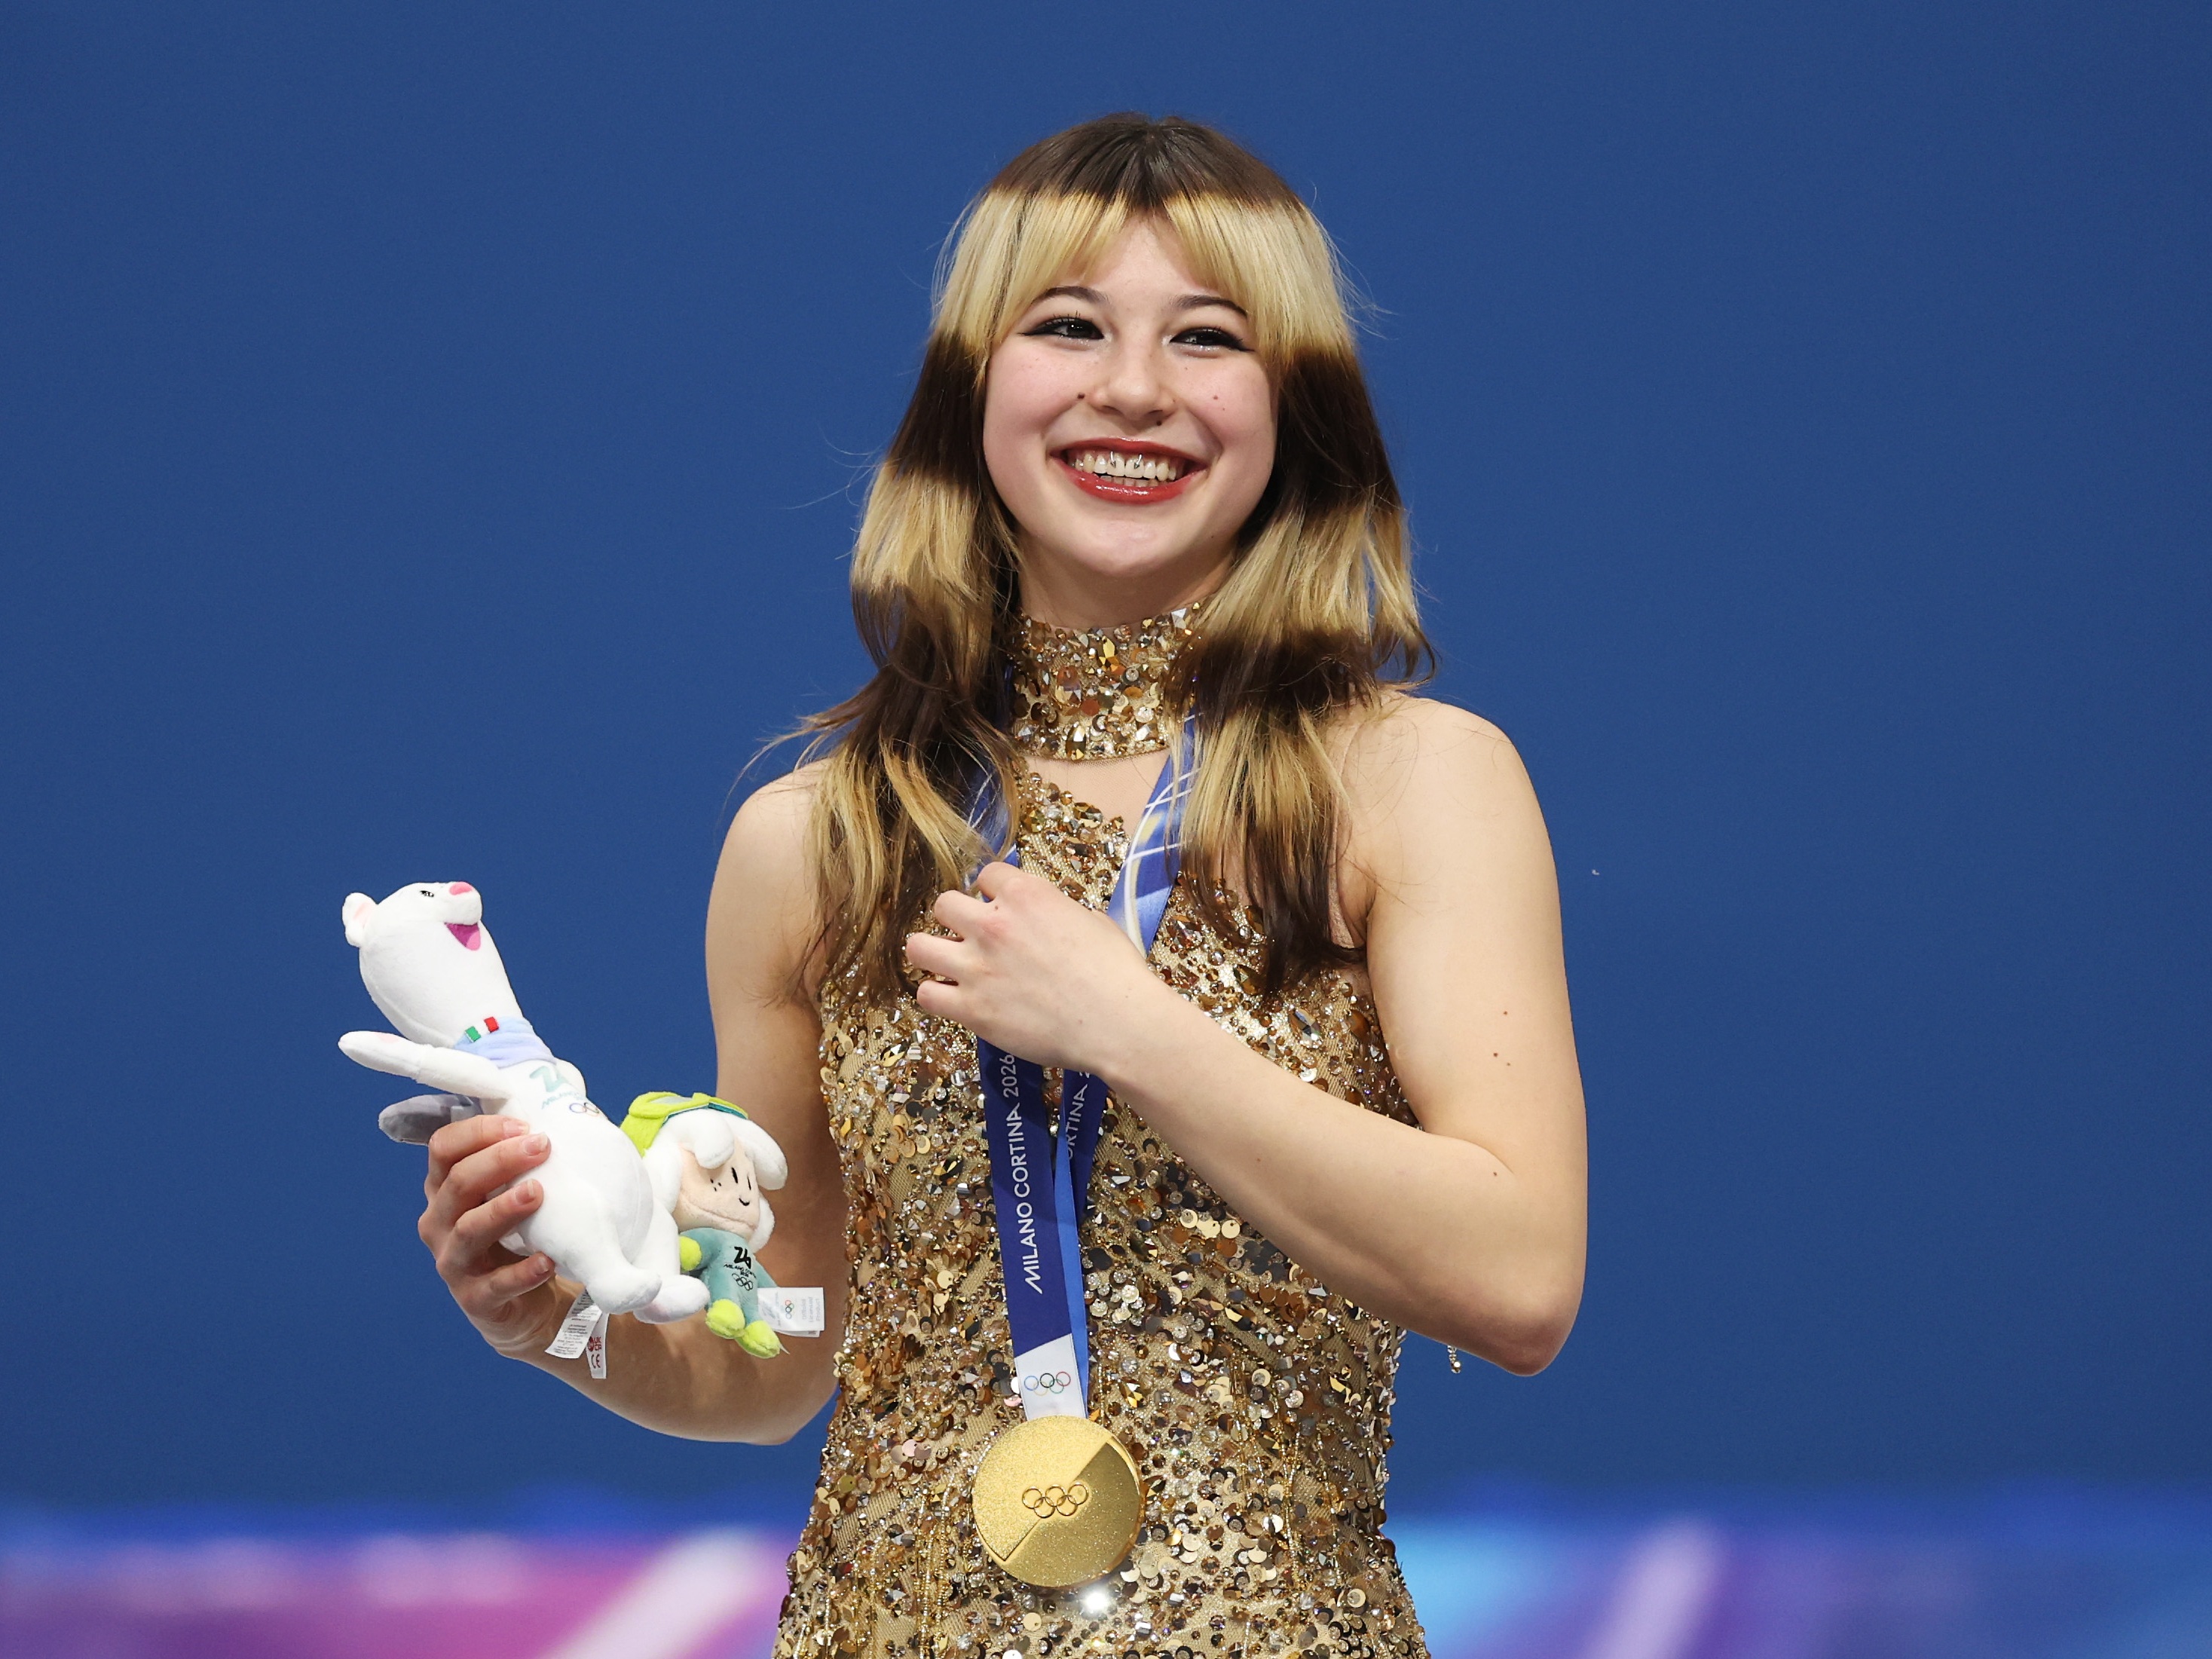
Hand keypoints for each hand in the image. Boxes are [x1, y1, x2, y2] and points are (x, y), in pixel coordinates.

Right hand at [418, 1115, 559, 1356]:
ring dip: (503, 1209)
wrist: (527, 1304)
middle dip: (498, 1160)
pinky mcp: (475, 1300)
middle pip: (457, 1183)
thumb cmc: (522, 1234)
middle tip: (541, 1146)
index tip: (523, 1124)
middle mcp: (439, 1223)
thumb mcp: (514, 1193)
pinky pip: (495, 1285)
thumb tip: (560, 1113)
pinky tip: (548, 1259)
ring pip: (468, 1230)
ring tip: (537, 1192)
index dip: (478, 1131)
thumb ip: (522, 1161)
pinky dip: (522, 1272)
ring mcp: (453, 1263)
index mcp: (445, 1189)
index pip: (443, 1148)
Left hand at [905, 861, 1174, 1074]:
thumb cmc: (1115, 972)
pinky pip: (926, 995)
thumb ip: (1056, 912)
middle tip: (972, 936)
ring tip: (947, 963)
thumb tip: (1048, 920)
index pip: (987, 874)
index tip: (999, 906)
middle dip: (956, 918)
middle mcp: (993, 924)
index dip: (993, 891)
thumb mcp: (1091, 920)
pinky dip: (937, 995)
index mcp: (1025, 895)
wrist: (1117, 1022)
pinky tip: (953, 998)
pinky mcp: (971, 1008)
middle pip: (943, 904)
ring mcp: (976, 967)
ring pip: (918, 946)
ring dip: (932, 952)